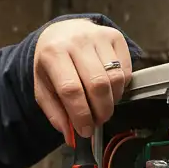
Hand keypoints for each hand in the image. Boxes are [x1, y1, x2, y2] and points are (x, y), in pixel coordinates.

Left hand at [33, 18, 133, 140]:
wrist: (61, 32)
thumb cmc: (52, 62)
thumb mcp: (43, 87)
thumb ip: (55, 113)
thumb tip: (70, 135)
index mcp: (53, 53)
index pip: (71, 89)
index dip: (81, 114)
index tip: (85, 130)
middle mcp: (77, 41)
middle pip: (97, 84)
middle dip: (100, 111)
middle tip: (97, 121)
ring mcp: (98, 36)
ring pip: (115, 78)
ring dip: (111, 100)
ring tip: (101, 105)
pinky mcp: (115, 36)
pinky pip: (125, 70)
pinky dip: (120, 87)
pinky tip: (109, 89)